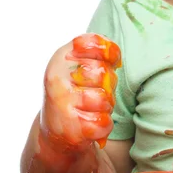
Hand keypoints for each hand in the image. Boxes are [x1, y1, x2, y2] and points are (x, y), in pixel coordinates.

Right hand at [41, 34, 121, 149]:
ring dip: (106, 106)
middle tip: (95, 91)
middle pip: (104, 73)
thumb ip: (99, 53)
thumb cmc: (78, 91)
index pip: (94, 43)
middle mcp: (56, 77)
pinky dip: (103, 125)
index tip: (111, 62)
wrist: (57, 129)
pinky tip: (89, 123)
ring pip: (105, 99)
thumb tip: (116, 60)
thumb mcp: (81, 64)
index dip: (110, 54)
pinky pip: (103, 122)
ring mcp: (61, 103)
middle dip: (109, 85)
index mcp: (62, 57)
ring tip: (92, 108)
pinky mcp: (69, 128)